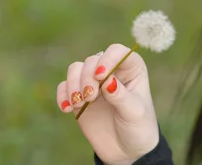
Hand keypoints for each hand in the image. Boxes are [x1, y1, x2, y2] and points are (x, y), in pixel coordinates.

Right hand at [56, 44, 158, 164]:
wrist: (127, 150)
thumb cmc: (138, 127)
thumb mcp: (134, 112)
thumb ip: (121, 96)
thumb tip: (107, 80)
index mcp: (132, 68)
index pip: (116, 51)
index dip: (107, 60)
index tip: (101, 76)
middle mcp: (112, 71)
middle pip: (92, 60)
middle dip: (87, 77)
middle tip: (91, 97)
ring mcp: (95, 82)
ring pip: (76, 69)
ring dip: (73, 84)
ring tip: (79, 104)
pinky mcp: (80, 96)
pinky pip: (64, 86)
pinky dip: (63, 95)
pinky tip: (67, 108)